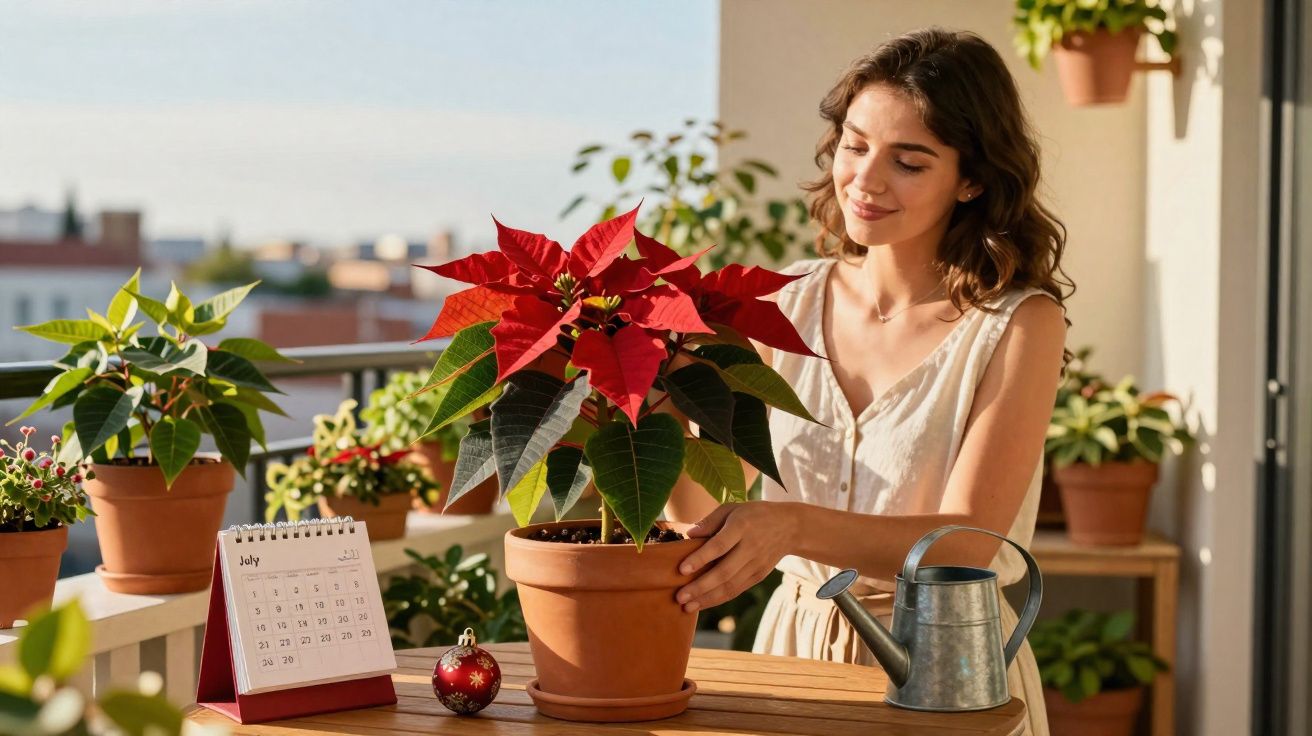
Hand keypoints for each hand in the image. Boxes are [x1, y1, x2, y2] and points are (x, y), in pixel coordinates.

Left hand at [675, 501, 798, 611]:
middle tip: (679, 596)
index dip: (700, 558)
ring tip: (686, 606)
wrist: (789, 527)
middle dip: (700, 587)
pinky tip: (702, 603)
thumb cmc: (753, 515)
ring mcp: (756, 565)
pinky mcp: (758, 576)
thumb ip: (710, 521)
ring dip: (707, 598)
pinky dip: (718, 599)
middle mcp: (750, 548)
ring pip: (730, 586)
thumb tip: (688, 535)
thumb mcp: (732, 509)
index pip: (719, 546)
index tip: (682, 570)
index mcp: (741, 527)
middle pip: (724, 572)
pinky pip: (737, 590)